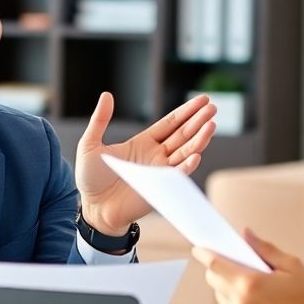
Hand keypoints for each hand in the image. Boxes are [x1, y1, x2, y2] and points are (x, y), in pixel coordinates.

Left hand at [75, 92, 215, 234]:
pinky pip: (178, 175)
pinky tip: (197, 154)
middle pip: (183, 134)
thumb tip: (107, 95)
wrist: (94, 208)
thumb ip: (100, 120)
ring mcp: (160, 171)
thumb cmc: (91, 178)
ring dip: (199, 139)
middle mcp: (156, 155)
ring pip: (185, 152)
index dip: (186, 112)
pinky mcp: (160, 187)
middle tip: (212, 108)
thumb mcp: (90, 144)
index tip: (202, 100)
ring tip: (211, 124)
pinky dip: (188, 166)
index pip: (171, 124)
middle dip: (198, 121)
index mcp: (144, 142)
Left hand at [193, 229, 303, 303]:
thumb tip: (246, 234)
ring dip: (228, 288)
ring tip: (248, 284)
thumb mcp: (291, 266)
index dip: (204, 254)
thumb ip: (265, 249)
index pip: (215, 264)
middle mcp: (240, 302)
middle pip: (214, 281)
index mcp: (250, 282)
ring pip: (222, 298)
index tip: (198, 248)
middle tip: (229, 263)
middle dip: (217, 269)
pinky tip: (258, 303)